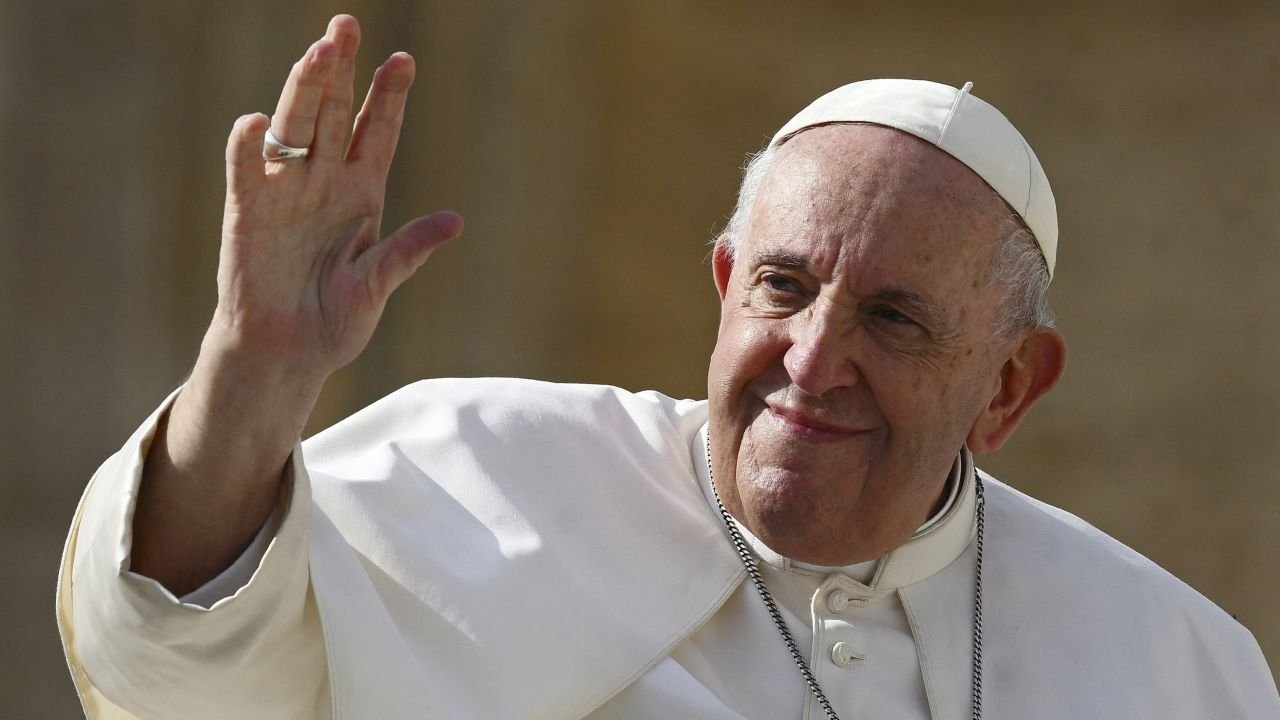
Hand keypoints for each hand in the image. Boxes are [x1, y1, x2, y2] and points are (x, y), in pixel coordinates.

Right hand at [212, 14, 461, 385]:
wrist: (286, 354)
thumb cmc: (334, 320)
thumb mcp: (378, 284)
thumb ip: (408, 251)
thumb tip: (455, 222)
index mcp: (361, 194)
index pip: (377, 133)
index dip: (388, 97)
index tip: (403, 60)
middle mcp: (323, 182)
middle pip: (334, 114)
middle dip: (341, 71)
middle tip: (347, 25)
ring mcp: (285, 192)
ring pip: (294, 128)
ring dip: (304, 90)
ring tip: (317, 53)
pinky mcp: (248, 213)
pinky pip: (247, 172)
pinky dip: (248, 147)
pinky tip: (255, 121)